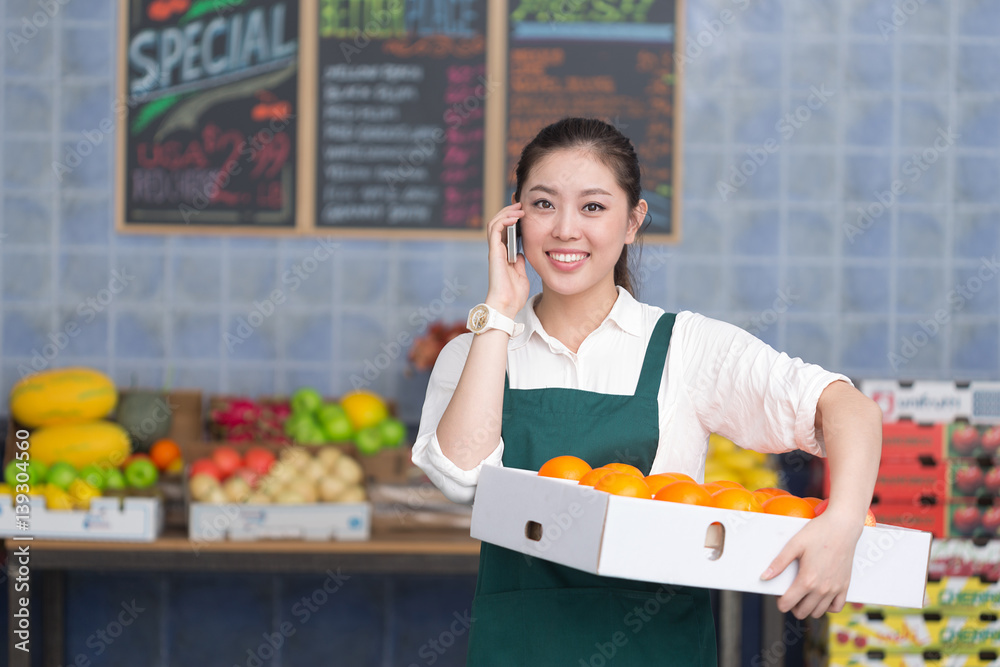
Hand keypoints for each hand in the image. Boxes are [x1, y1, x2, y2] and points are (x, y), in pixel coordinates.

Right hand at [484, 203, 529, 317]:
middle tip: (521, 204)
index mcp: (504, 255)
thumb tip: (521, 253)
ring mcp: (494, 251)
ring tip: (518, 208)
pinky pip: (494, 230)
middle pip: (498, 224)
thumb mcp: (521, 274)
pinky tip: (514, 217)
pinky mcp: (493, 252)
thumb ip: (520, 263)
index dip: (512, 219)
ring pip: (494, 223)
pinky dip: (503, 220)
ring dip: (506, 213)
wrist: (507, 305)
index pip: (505, 230)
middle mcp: (497, 251)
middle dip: (509, 211)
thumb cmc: (514, 295)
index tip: (524, 211)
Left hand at [761, 510, 863, 618]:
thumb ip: (779, 563)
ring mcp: (835, 589)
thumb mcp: (794, 545)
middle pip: (802, 612)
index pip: (787, 604)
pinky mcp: (845, 586)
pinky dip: (827, 606)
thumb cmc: (818, 533)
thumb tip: (764, 577)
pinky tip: (820, 596)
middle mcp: (822, 589)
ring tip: (803, 594)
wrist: (843, 527)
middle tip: (789, 592)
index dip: (779, 601)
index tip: (778, 592)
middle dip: (792, 606)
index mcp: (807, 580)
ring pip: (818, 612)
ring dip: (808, 608)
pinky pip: (837, 607)